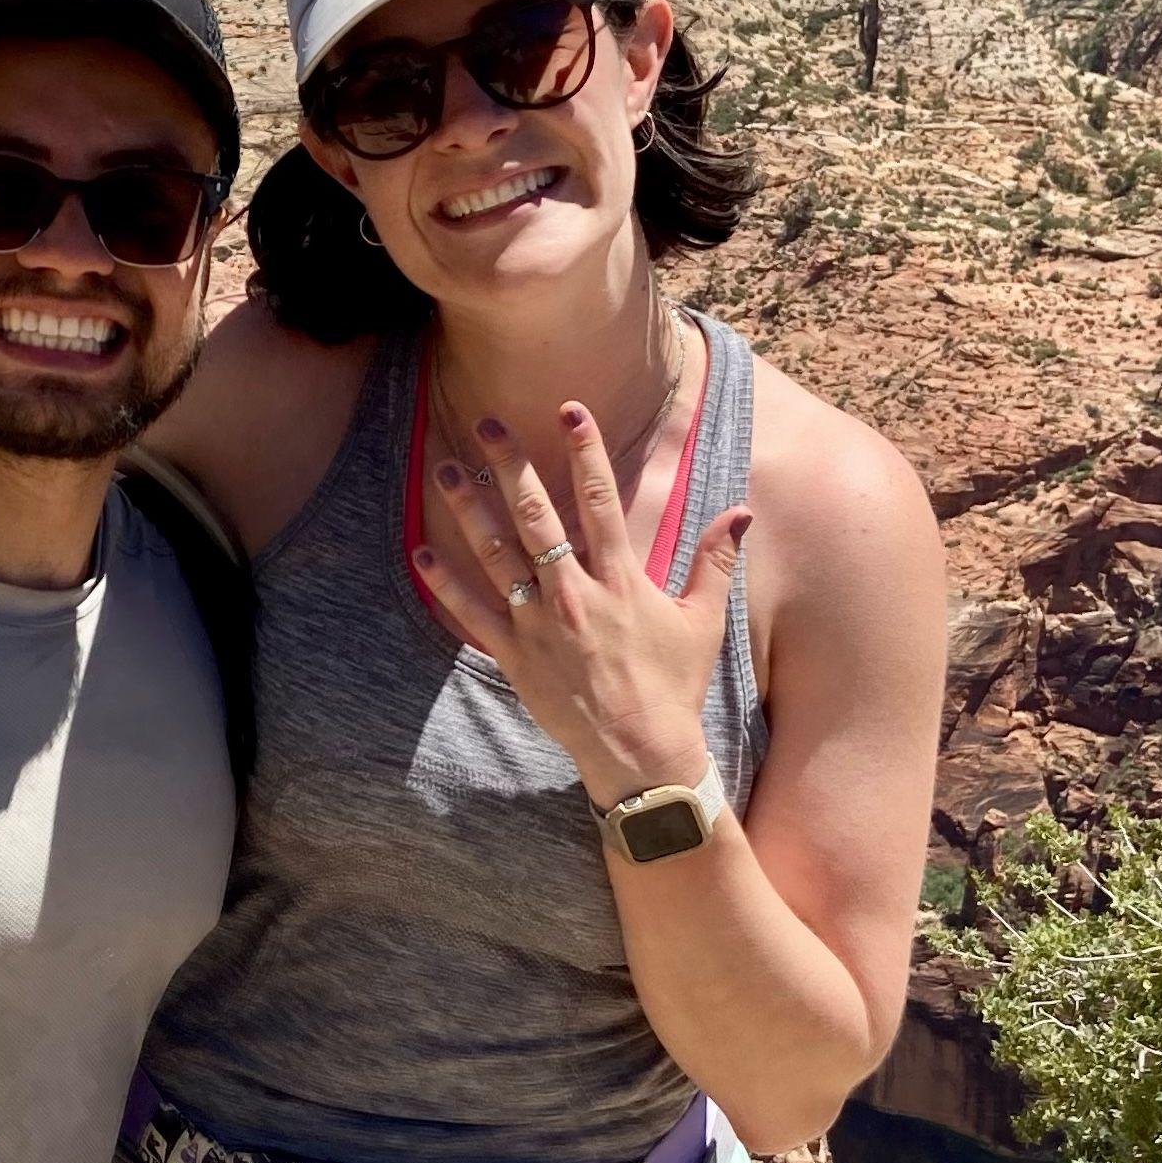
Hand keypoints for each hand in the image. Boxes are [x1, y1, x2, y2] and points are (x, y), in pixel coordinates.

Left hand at [414, 407, 751, 806]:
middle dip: (510, 466)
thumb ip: (715, 561)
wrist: (640, 752)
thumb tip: (740, 513)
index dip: (585, 452)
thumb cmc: (672, 685)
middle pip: (535, 516)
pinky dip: (445, 583)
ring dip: (468, 510)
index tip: (570, 410)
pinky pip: (470, 614)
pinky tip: (421, 552)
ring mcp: (539, 624)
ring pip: (495, 555)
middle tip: (487, 425)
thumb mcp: (702, 620)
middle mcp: (574, 594)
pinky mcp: (513, 656)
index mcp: (620, 580)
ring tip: (444, 470)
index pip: (599, 501)